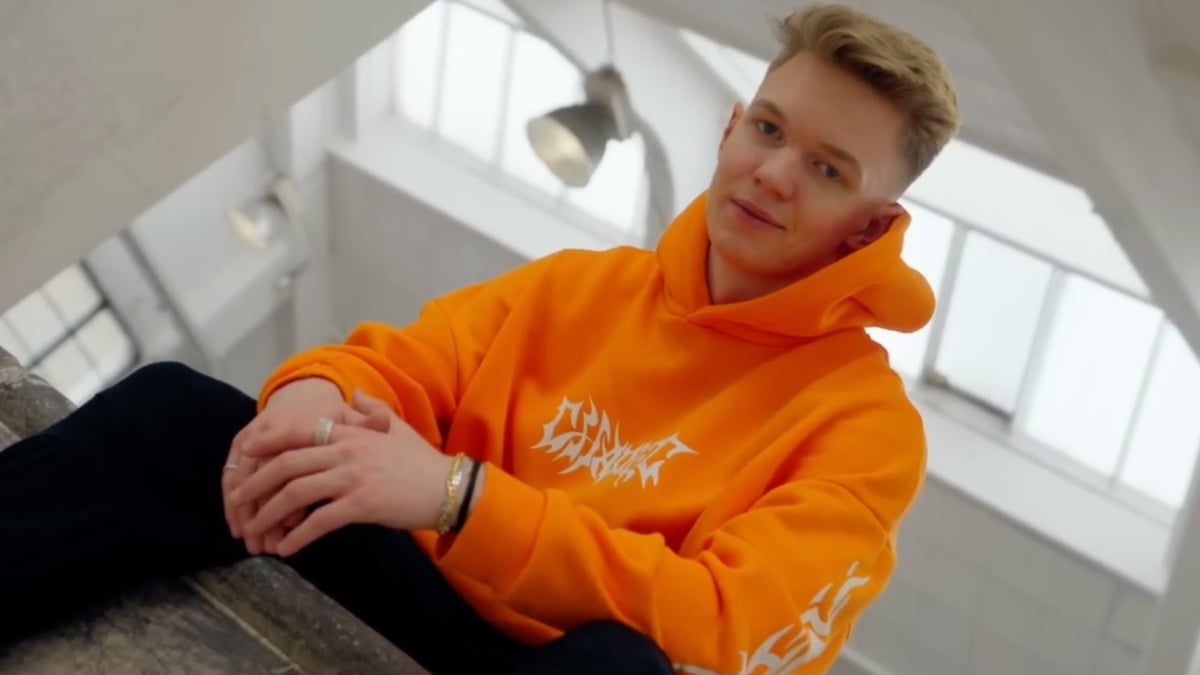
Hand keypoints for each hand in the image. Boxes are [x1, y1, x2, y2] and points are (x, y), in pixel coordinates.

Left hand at [231, 391, 453, 557]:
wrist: (450, 487)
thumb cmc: (421, 461)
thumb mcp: (396, 427)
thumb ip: (371, 410)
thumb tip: (354, 394)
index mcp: (350, 431)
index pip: (296, 431)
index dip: (266, 443)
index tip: (245, 455)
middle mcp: (346, 450)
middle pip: (286, 463)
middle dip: (255, 483)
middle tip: (236, 500)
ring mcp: (353, 477)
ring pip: (296, 492)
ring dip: (269, 513)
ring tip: (254, 529)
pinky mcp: (362, 504)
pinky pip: (320, 521)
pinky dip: (298, 536)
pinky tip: (286, 549)